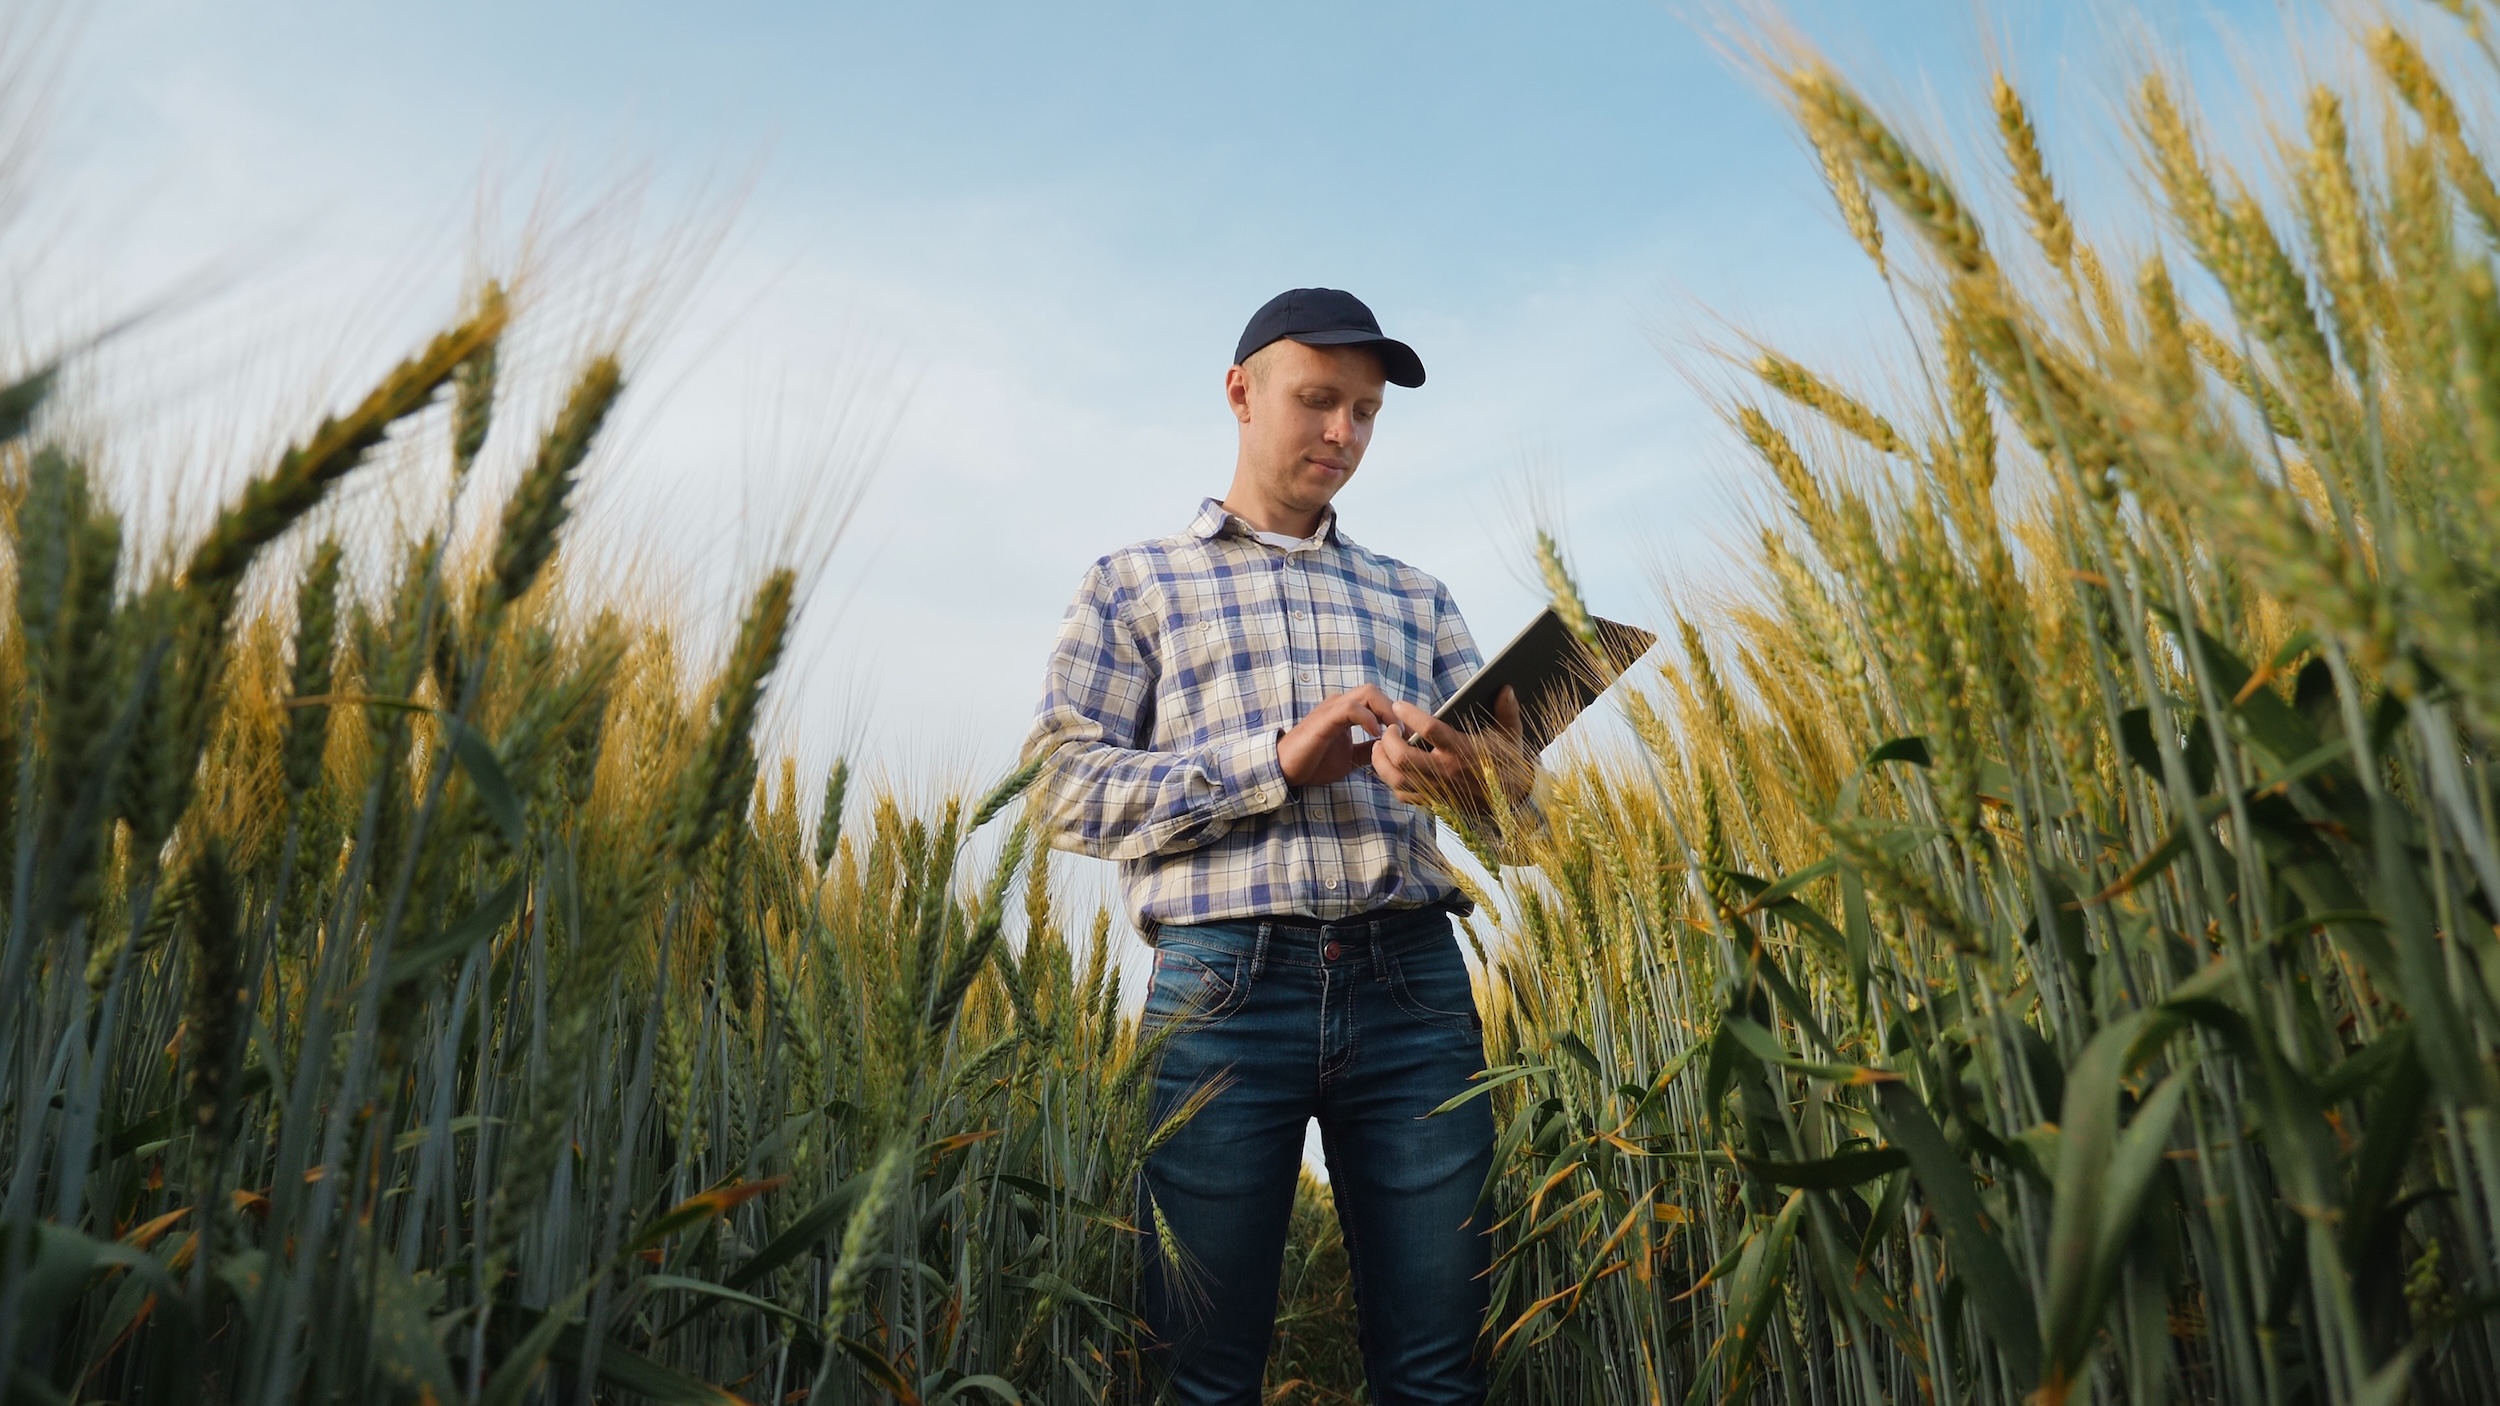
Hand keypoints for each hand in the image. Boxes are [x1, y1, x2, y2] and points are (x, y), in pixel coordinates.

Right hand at [1278, 685, 1398, 786]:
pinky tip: (1375, 734)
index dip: (1395, 714)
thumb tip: (1390, 749)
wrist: (1286, 769)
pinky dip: (1368, 718)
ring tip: (1393, 733)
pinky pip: (1351, 708)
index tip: (1409, 735)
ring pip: (1367, 693)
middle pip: (1375, 692)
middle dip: (1394, 710)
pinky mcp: (1325, 718)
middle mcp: (1340, 704)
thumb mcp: (1350, 757)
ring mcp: (1332, 708)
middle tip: (1405, 733)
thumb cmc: (1314, 762)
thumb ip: (1368, 750)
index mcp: (1346, 712)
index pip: (1377, 701)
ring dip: (1386, 711)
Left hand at [1373, 685, 1534, 812]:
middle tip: (1389, 729)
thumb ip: (1507, 710)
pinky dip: (1392, 780)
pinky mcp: (1435, 802)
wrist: (1513, 800)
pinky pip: (1404, 794)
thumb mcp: (1510, 734)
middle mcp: (1447, 770)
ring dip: (1382, 761)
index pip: (1429, 729)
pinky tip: (1392, 767)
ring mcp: (1438, 789)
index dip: (1410, 715)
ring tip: (1381, 746)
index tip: (1400, 705)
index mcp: (1463, 749)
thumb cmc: (1507, 762)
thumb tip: (1507, 688)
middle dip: (1389, 740)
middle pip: (1403, 757)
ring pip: (1397, 778)